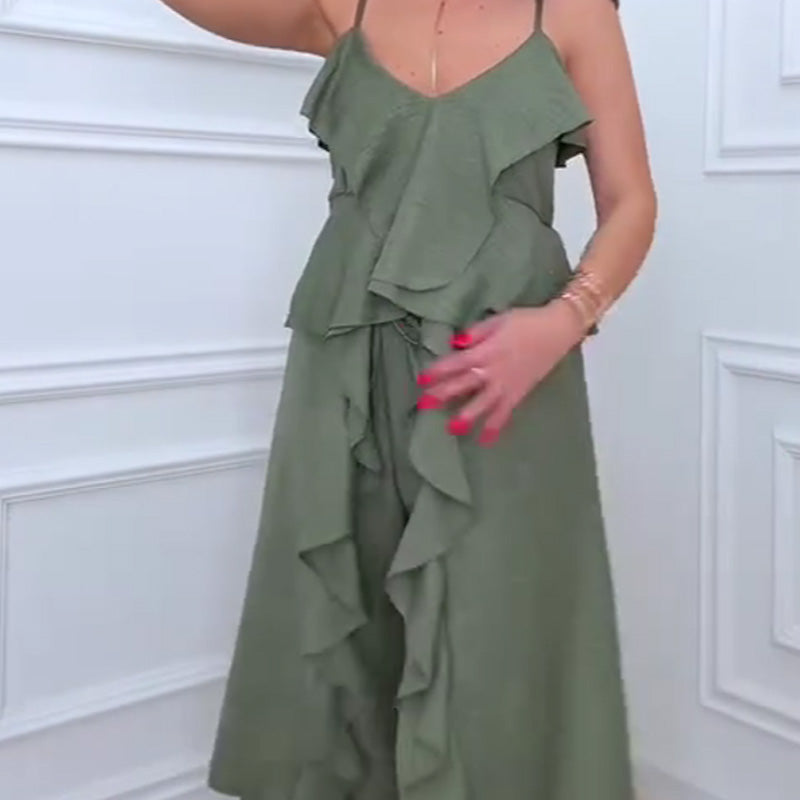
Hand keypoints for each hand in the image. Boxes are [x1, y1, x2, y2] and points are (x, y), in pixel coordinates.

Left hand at [416, 300, 585, 445]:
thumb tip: (456, 344)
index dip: (439, 371)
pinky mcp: (519, 393)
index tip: (422, 379)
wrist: (558, 330)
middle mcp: (494, 370)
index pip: (457, 363)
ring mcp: (507, 384)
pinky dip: (496, 426)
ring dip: (467, 416)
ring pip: (484, 403)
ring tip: (452, 428)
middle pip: (465, 384)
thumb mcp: (499, 320)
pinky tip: (485, 440)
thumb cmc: (527, 321)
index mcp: (487, 350)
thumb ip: (476, 332)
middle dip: (444, 394)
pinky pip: (505, 412)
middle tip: (424, 404)